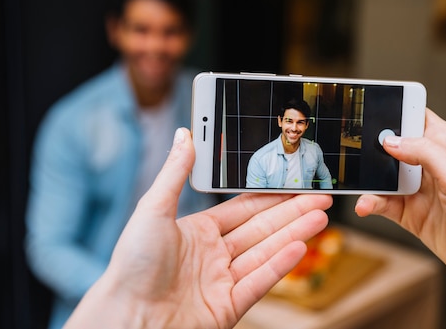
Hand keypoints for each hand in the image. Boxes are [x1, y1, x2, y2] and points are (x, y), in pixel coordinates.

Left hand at [66, 128, 332, 328]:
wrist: (124, 318)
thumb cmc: (130, 266)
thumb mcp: (152, 210)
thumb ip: (175, 172)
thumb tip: (185, 134)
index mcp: (198, 231)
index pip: (243, 209)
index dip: (271, 196)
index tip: (293, 184)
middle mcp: (214, 256)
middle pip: (262, 229)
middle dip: (293, 212)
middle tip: (321, 198)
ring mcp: (223, 282)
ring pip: (266, 252)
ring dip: (295, 234)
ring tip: (321, 217)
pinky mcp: (228, 307)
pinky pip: (259, 282)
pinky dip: (280, 265)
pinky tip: (299, 247)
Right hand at [355, 109, 445, 327]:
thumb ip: (424, 152)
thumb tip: (391, 140)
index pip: (416, 116)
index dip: (395, 111)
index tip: (371, 110)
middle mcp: (431, 164)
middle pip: (393, 145)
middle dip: (373, 147)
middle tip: (356, 152)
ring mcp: (419, 190)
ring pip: (383, 175)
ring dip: (369, 180)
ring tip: (360, 184)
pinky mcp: (410, 213)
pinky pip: (382, 202)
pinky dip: (371, 202)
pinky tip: (366, 205)